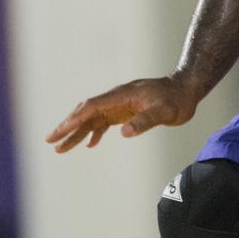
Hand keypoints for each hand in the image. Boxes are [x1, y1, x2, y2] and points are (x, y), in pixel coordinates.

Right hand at [46, 75, 198, 152]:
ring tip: (60, 148)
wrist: (187, 89)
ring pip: (93, 119)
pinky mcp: (126, 111)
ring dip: (77, 133)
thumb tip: (124, 132)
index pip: (91, 108)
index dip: (73, 120)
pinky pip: (105, 122)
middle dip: (67, 127)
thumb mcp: (164, 112)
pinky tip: (89, 144)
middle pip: (86, 113)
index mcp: (121, 96)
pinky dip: (94, 132)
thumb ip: (145, 121)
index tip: (59, 132)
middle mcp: (116, 99)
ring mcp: (120, 105)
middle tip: (50, 142)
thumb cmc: (176, 100)